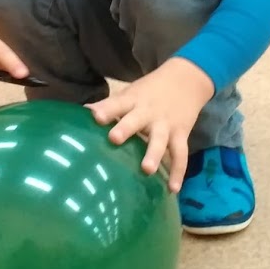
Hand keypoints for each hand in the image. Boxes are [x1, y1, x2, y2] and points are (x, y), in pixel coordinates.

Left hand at [87, 58, 213, 191]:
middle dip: (126, 129)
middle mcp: (148, 112)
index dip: (107, 110)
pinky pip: (180, 154)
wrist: (187, 79)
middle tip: (114, 138)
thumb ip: (109, 105)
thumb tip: (82, 112)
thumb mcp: (130, 93)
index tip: (96, 117)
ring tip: (147, 170)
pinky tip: (173, 189)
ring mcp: (166, 124)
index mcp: (133, 100)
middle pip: (136, 120)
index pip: (117, 103)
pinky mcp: (181, 134)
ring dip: (154, 154)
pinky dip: (178, 172)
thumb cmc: (150, 91)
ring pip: (160, 140)